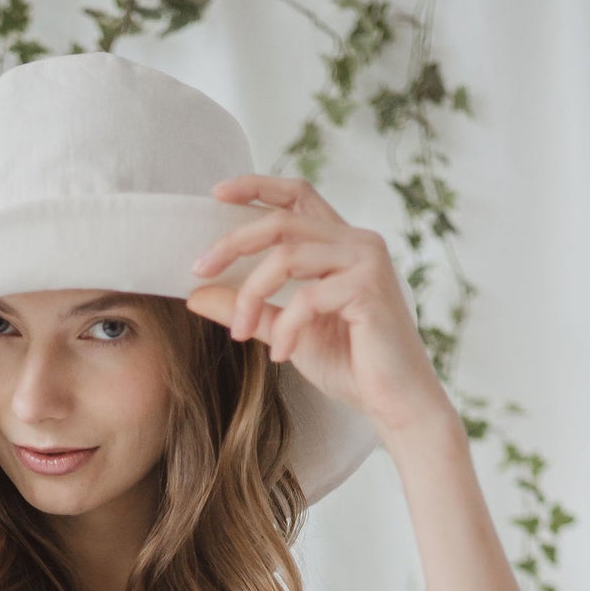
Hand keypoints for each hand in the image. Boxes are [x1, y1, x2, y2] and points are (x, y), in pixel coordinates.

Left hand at [185, 172, 452, 441]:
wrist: (394, 403)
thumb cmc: (350, 366)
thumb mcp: (285, 332)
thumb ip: (250, 309)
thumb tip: (195, 294)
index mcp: (340, 244)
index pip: (298, 195)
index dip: (257, 187)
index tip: (217, 193)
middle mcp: (357, 241)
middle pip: (282, 221)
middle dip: (234, 243)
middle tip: (198, 270)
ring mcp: (366, 260)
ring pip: (288, 256)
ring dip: (252, 294)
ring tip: (239, 331)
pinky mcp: (368, 288)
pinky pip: (307, 297)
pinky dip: (286, 328)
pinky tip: (281, 355)